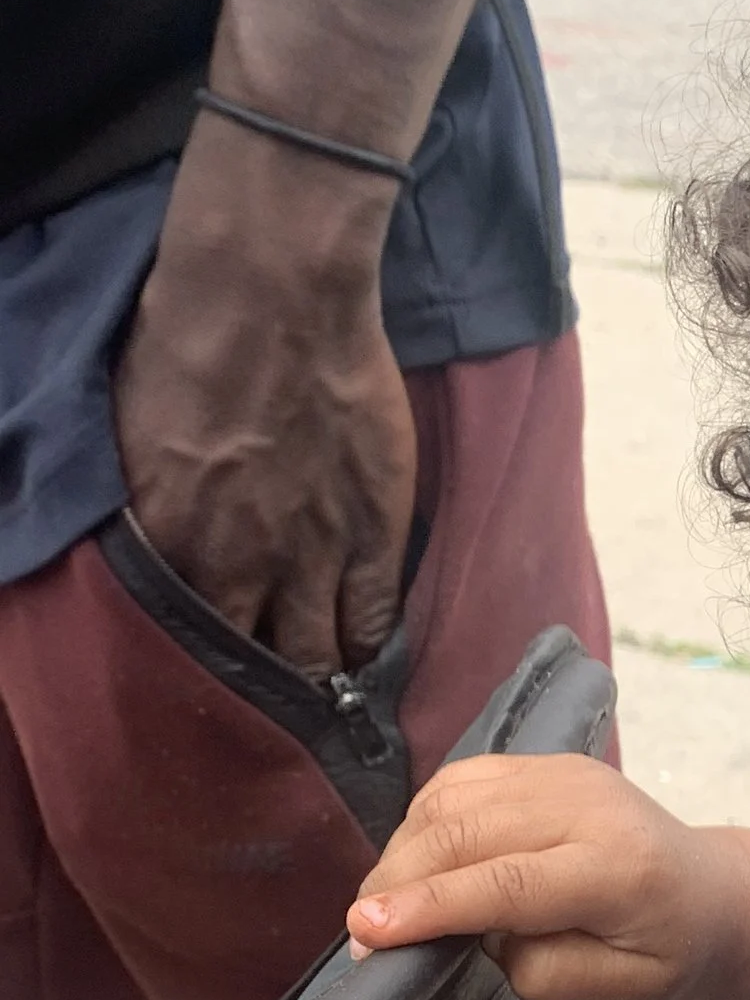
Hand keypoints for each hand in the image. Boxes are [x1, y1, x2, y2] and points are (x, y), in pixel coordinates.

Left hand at [115, 119, 415, 677]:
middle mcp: (230, 567)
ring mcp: (307, 557)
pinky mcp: (370, 535)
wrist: (271, 293)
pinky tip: (367, 661)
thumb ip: (145, 504)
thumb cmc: (186, 337)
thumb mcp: (129, 432)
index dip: (184, 668)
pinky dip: (367, 649)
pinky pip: (370, 620)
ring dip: (312, 683)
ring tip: (319, 703)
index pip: (165, 641)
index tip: (197, 681)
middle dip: (247, 694)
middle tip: (258, 706)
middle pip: (238, 666)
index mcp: (161, 543)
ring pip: (309, 658)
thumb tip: (145, 538)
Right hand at [349, 756, 749, 999]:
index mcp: (618, 871)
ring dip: (405, 851)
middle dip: (399, 881)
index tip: (367, 933)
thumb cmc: (664, 956)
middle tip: (363, 937)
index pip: (506, 882)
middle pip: (468, 831)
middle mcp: (588, 807)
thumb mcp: (613, 993)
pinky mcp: (545, 763)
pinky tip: (416, 862)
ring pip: (454, 799)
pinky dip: (425, 821)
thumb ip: (535, 966)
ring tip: (386, 906)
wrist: (713, 896)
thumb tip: (467, 932)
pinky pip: (462, 781)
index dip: (430, 907)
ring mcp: (565, 774)